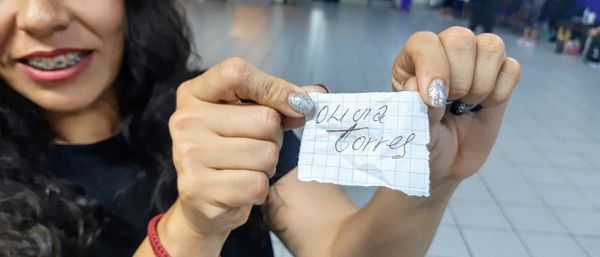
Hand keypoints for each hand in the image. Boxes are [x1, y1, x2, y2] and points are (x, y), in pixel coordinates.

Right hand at [165, 58, 317, 247]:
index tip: (298, 105)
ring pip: (265, 154)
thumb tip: (317, 96)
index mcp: (195, 93)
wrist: (202, 202)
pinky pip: (256, 184)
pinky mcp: (197, 188)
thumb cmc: (232, 151)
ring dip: (267, 166)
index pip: (237, 73)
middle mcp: (185, 120)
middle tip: (257, 147)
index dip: (275, 88)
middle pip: (264, 119)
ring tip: (247, 168)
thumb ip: (282, 102)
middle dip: (275, 138)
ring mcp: (187, 155)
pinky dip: (259, 189)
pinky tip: (240, 188)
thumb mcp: (252, 117)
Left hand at [392, 27, 520, 183]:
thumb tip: (417, 85)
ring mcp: (474, 61)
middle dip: (460, 78)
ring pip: (491, 46)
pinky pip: (512, 68)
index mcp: (413, 61)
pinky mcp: (500, 76)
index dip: (433, 67)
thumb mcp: (413, 129)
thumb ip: (415, 107)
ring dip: (481, 84)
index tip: (435, 100)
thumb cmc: (423, 141)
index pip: (424, 43)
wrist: (445, 162)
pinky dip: (500, 93)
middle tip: (452, 104)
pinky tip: (483, 107)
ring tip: (467, 106)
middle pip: (460, 39)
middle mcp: (443, 52)